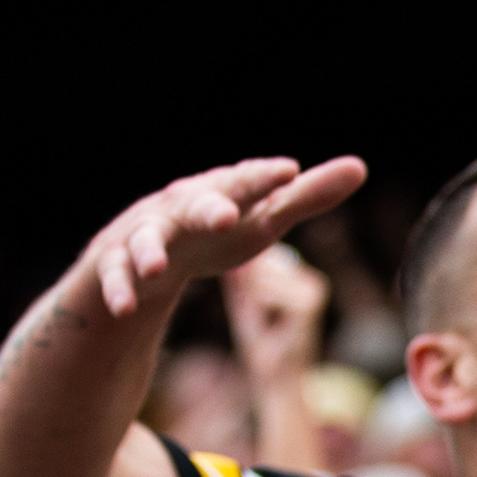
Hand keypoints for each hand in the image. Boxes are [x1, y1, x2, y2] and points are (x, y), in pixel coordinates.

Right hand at [84, 156, 371, 322]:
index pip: (245, 182)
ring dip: (149, 252)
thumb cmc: (216, 232)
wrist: (146, 252)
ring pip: (144, 240)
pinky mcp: (117, 264)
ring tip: (157, 269)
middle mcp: (179, 206)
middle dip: (209, 209)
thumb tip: (359, 168)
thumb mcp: (263, 218)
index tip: (289, 172)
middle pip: (194, 205)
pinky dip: (120, 291)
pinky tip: (125, 308)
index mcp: (219, 191)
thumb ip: (306, 197)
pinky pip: (117, 277)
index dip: (264, 178)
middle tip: (226, 216)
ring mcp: (145, 234)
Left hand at [222, 241, 328, 383]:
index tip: (257, 311)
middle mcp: (311, 279)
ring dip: (255, 302)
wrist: (278, 383)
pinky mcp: (310, 302)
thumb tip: (220, 243)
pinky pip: (265, 291)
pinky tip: (276, 329)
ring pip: (260, 276)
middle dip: (250, 291)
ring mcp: (314, 288)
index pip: (259, 256)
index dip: (246, 283)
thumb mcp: (245, 304)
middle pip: (258, 261)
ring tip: (270, 325)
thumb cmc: (262, 347)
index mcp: (300, 278)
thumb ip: (240, 277)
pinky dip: (262, 310)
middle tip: (265, 321)